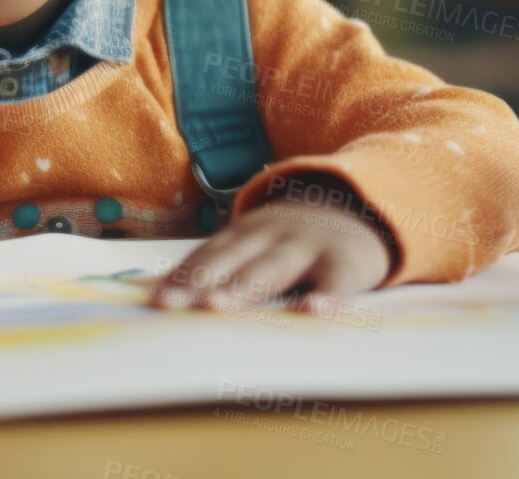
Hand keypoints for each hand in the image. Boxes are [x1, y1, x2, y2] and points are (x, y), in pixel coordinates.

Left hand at [151, 183, 391, 312]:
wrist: (363, 205)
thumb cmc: (296, 241)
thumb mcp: (261, 242)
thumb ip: (227, 264)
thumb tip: (172, 298)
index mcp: (246, 233)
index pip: (207, 255)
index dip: (181, 276)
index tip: (155, 301)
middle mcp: (271, 235)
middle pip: (230, 260)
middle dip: (197, 281)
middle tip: (170, 305)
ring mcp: (308, 245)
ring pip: (272, 268)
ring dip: (242, 287)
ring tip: (214, 307)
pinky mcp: (346, 263)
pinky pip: (335, 283)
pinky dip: (325, 298)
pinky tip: (310, 314)